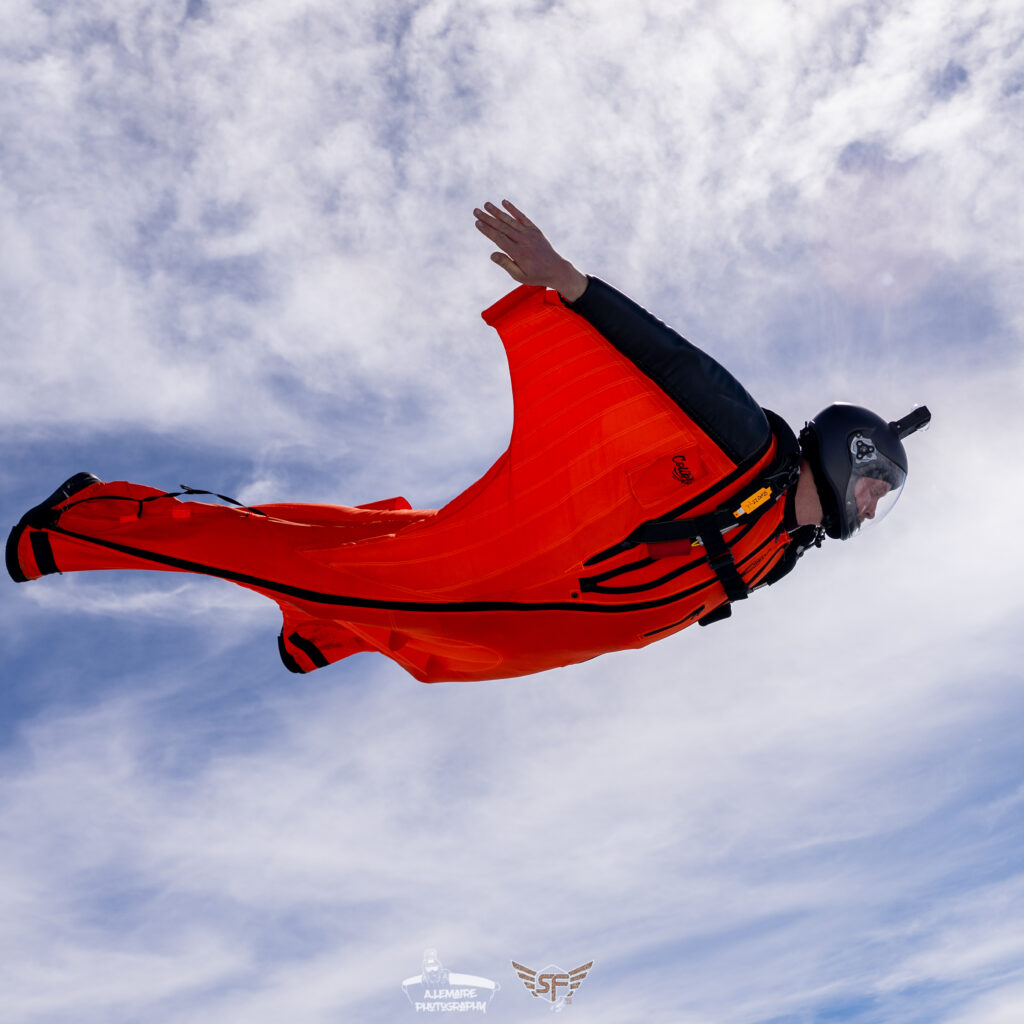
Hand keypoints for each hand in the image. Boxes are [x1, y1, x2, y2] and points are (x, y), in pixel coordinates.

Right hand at [473, 200, 587, 300]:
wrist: (557, 270)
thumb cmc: (536, 276)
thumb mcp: (520, 276)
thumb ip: (506, 264)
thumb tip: (492, 254)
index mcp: (518, 253)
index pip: (499, 238)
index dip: (487, 230)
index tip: (477, 223)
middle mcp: (523, 240)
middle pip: (502, 227)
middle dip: (488, 218)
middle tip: (476, 211)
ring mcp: (530, 234)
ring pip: (511, 220)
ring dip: (498, 212)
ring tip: (486, 204)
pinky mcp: (535, 230)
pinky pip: (523, 218)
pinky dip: (514, 210)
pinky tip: (505, 202)